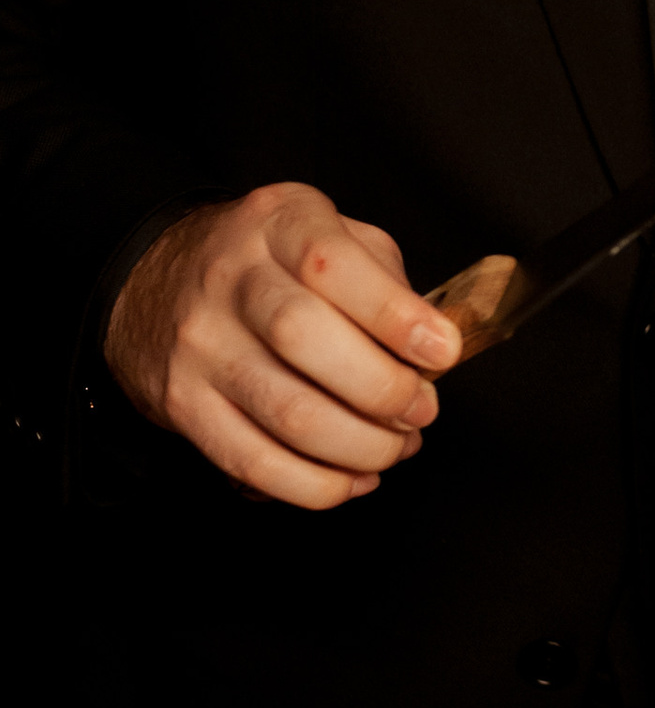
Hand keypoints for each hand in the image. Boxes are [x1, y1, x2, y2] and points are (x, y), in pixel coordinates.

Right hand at [104, 185, 459, 507]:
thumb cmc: (273, 264)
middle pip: (304, 338)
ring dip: (359, 446)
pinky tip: (351, 478)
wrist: (157, 282)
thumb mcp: (330, 235)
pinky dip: (314, 484)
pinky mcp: (183, 404)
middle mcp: (230, 278)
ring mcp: (200, 343)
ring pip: (285, 412)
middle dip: (382, 389)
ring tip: (394, 447)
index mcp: (278, 223)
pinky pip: (252, 461)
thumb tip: (431, 350)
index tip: (443, 352)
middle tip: (421, 410)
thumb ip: (385, 280)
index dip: (394, 314)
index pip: (332, 263)